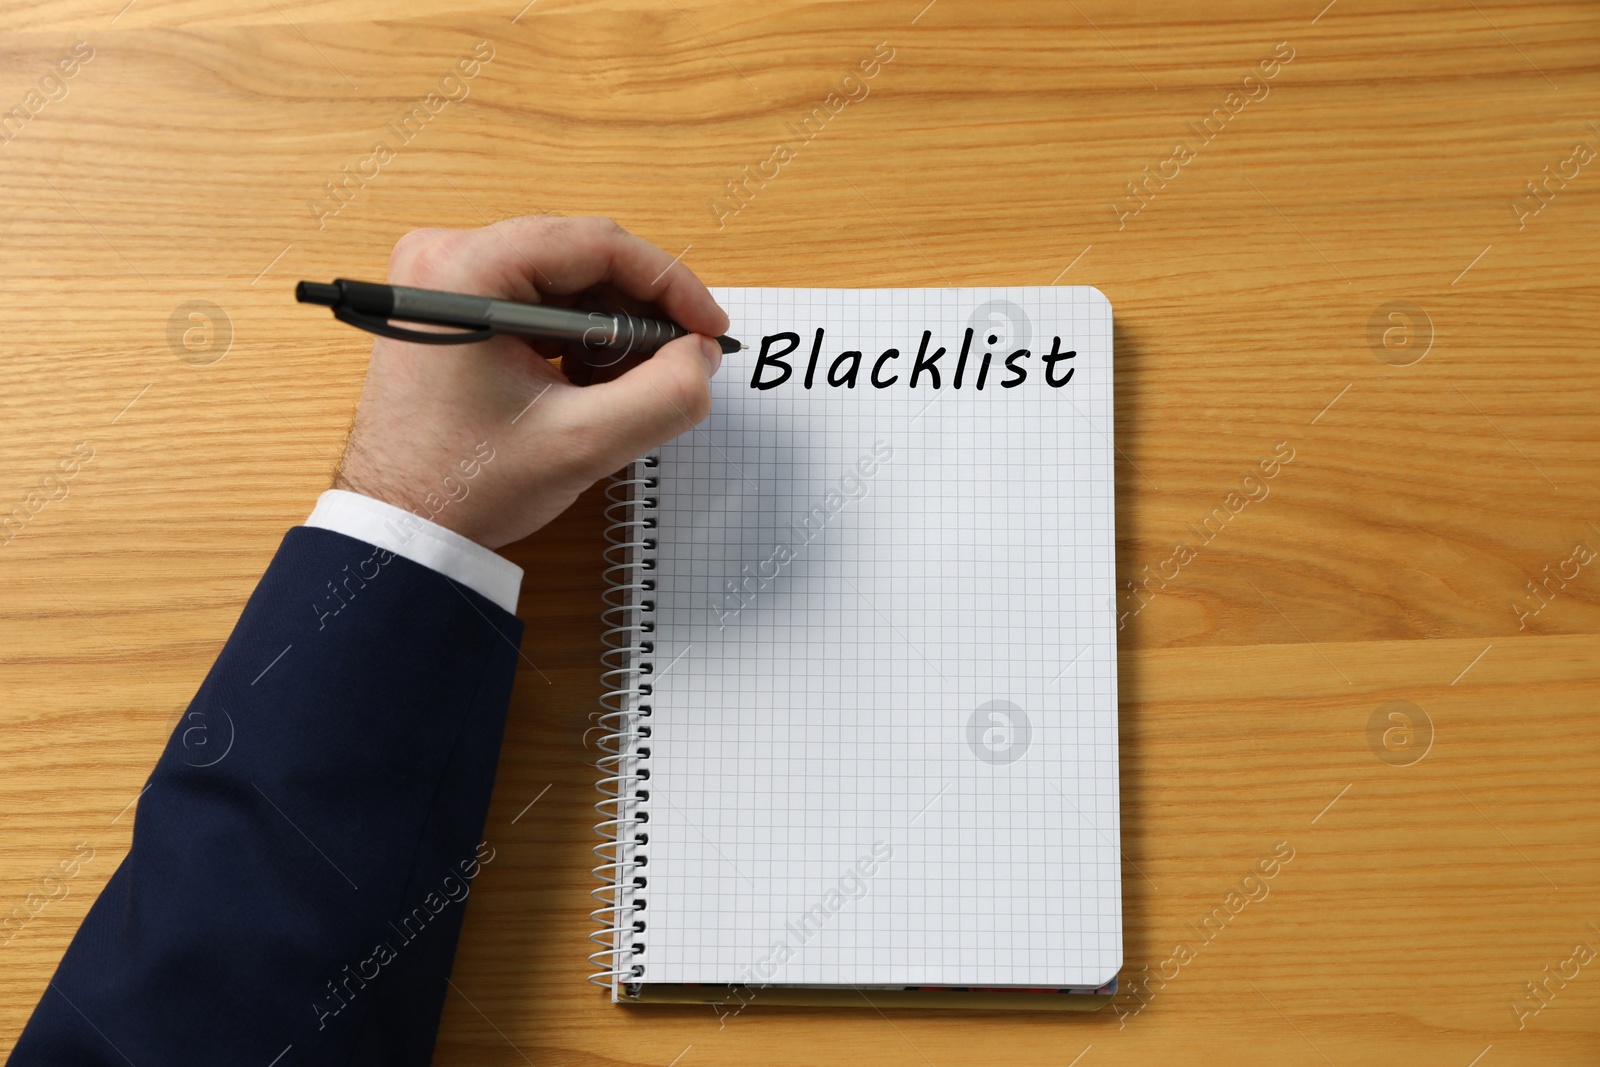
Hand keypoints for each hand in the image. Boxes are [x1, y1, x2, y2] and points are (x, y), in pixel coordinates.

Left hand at [332, 216, 728, 548]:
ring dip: (611, 329)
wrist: (398, 524)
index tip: (709, 329)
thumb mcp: (582, 443)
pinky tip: (591, 386)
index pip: (597, 245)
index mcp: (467, 270)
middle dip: (640, 313)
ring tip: (627, 387)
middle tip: (680, 363)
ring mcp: (444, 278)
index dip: (669, 285)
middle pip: (581, 258)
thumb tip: (701, 356)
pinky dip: (578, 338)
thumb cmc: (464, 484)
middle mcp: (447, 255)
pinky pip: (537, 301)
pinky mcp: (452, 307)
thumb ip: (664, 396)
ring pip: (564, 281)